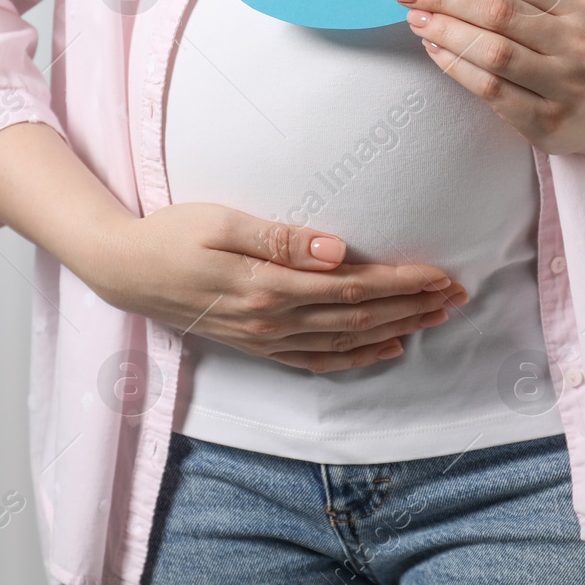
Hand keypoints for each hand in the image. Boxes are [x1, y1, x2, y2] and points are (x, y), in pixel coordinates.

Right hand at [85, 202, 469, 373]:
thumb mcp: (221, 223)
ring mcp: (266, 339)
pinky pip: (318, 361)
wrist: (126, 272)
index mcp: (268, 287)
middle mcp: (273, 321)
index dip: (402, 283)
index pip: (352, 287)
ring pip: (347, 341)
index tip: (441, 274)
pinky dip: (358, 357)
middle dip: (413, 306)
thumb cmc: (173, 234)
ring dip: (397, 329)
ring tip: (437, 318)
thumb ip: (279, 238)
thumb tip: (336, 248)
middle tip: (458, 294)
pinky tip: (388, 348)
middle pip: (359, 317)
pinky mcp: (259, 346)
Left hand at [392, 0, 584, 155]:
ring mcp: (567, 87)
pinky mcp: (547, 121)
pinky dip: (455, 66)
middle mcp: (581, 45)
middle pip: (499, 12)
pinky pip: (490, 89)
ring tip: (416, 18)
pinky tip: (434, 49)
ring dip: (445, 31)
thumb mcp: (564, 14)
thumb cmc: (567, 51)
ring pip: (493, 52)